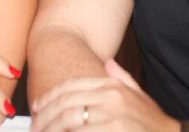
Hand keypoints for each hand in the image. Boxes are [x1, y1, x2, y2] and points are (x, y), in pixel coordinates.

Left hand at [31, 59, 178, 131]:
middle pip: (66, 104)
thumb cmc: (153, 123)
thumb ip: (120, 78)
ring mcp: (112, 119)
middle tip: (35, 126)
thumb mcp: (138, 95)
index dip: (50, 97)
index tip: (38, 107)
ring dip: (51, 129)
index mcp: (112, 87)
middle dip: (45, 116)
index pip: (72, 86)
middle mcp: (111, 99)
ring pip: (70, 121)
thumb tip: (107, 63)